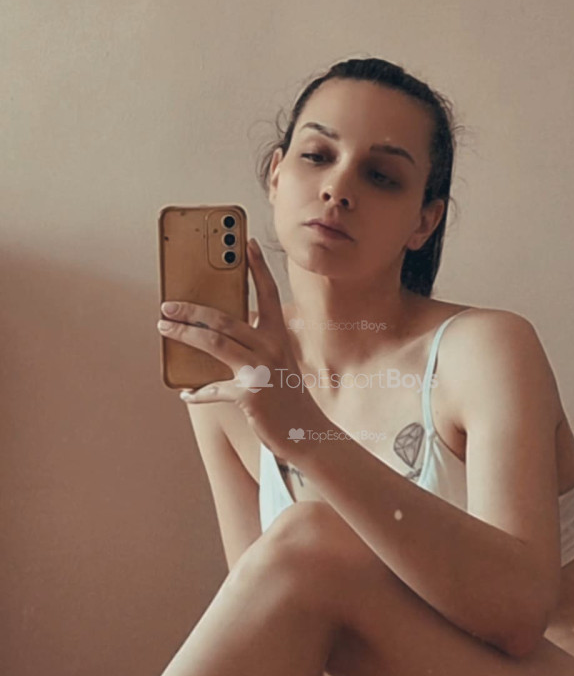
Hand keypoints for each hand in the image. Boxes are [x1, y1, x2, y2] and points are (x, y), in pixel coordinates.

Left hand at [157, 238, 326, 456]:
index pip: (268, 293)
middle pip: (225, 318)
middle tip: (167, 304)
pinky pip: (215, 389)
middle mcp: (272, 347)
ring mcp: (261, 370)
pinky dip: (198, 392)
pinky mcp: (250, 394)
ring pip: (214, 342)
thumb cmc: (287, 396)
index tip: (246, 243)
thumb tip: (213, 334)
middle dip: (192, 310)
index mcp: (280, 336)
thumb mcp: (276, 364)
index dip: (257, 267)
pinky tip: (185, 393)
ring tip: (164, 326)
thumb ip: (253, 346)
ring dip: (184, 333)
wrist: (307, 432)